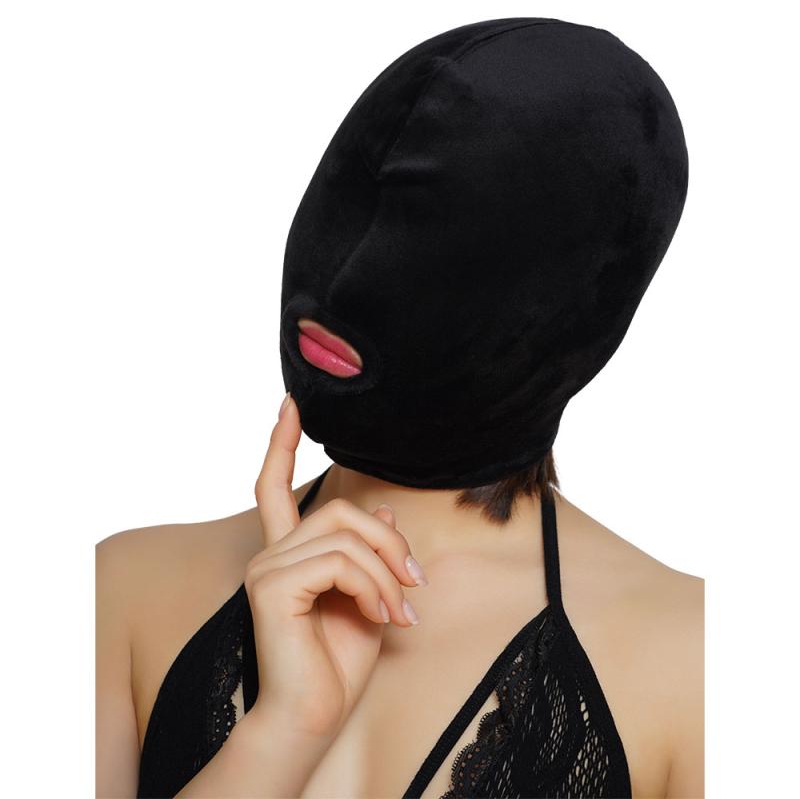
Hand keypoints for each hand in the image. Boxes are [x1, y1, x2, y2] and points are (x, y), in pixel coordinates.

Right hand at [244, 392, 425, 740]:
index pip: (274, 485)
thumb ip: (369, 551)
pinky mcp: (272, 587)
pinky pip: (340, 562)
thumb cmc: (339, 661)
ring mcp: (267, 568)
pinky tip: (384, 615)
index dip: (282, 442)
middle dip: (388, 540)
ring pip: (346, 535)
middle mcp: (270, 553)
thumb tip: (383, 508)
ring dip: (387, 572)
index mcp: (287, 552)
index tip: (291, 403)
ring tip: (401, 609)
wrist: (315, 715)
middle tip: (415, 581)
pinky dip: (374, 585)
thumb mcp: (369, 595)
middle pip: (338, 509)